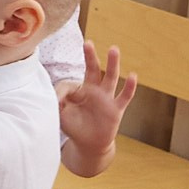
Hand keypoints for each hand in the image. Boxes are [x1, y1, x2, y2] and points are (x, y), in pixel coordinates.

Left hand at [58, 43, 138, 162]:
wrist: (89, 144)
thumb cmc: (74, 127)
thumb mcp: (61, 115)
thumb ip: (57, 104)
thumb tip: (55, 96)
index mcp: (79, 90)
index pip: (70, 84)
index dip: (62, 92)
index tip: (57, 101)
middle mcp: (94, 90)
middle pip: (93, 69)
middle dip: (90, 56)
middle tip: (88, 43)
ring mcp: (106, 99)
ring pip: (110, 78)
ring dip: (112, 64)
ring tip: (114, 49)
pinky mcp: (116, 109)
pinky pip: (124, 96)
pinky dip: (129, 87)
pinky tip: (133, 76)